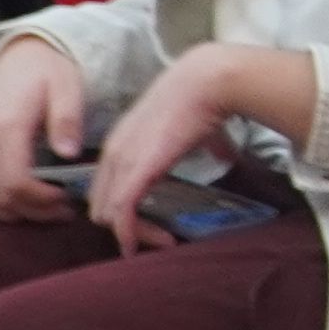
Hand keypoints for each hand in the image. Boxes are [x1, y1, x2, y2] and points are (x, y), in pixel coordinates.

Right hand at [0, 36, 88, 220]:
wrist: (20, 54)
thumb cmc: (46, 70)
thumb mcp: (67, 86)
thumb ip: (67, 119)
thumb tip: (69, 153)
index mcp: (6, 127)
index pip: (16, 184)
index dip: (42, 202)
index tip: (67, 200)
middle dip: (33, 212)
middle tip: (62, 210)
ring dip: (6, 213)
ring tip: (38, 208)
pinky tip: (8, 202)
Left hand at [81, 42, 268, 251]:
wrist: (204, 82)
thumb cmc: (203, 100)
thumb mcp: (198, 129)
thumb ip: (207, 145)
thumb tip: (227, 156)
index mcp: (124, 142)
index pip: (108, 185)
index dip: (125, 208)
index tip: (153, 222)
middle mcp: (114, 153)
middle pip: (101, 203)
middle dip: (126, 226)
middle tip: (158, 238)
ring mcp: (122, 161)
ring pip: (107, 213)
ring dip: (131, 234)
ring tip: (159, 243)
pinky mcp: (135, 170)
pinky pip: (120, 211)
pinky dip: (126, 234)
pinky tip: (134, 247)